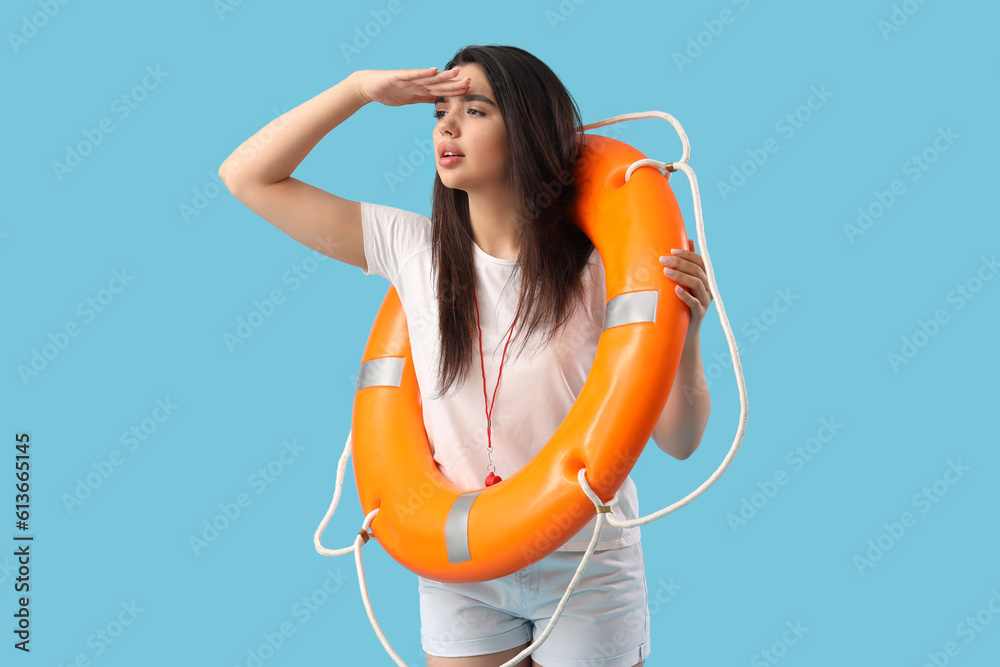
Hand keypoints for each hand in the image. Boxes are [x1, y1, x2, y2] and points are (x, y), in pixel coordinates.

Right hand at [352, 67, 470, 107]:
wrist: (369, 86)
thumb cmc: (390, 91)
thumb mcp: (411, 98)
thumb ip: (425, 98)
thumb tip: (440, 103)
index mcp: (422, 89)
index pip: (442, 91)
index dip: (455, 90)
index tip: (470, 90)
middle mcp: (418, 82)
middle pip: (439, 84)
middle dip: (454, 83)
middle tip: (470, 80)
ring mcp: (409, 79)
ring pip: (429, 78)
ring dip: (443, 76)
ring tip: (456, 72)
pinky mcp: (399, 76)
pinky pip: (413, 75)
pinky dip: (423, 73)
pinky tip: (433, 70)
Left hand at [659, 239, 712, 334]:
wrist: (684, 332)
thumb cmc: (681, 304)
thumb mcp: (683, 283)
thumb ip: (686, 264)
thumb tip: (688, 240)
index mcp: (704, 279)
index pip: (700, 262)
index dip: (687, 254)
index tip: (672, 251)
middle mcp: (707, 288)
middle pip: (698, 271)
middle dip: (680, 263)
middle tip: (663, 260)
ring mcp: (705, 302)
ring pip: (697, 284)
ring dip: (681, 276)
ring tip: (666, 272)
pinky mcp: (700, 314)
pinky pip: (695, 303)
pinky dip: (686, 296)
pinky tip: (676, 290)